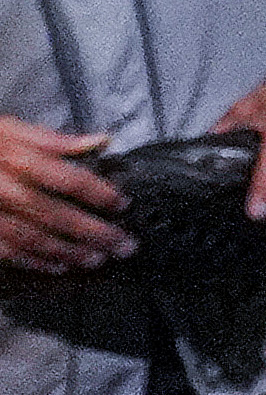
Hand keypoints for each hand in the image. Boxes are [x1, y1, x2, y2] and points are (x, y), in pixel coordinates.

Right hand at [0, 117, 126, 271]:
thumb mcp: (7, 128)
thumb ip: (53, 140)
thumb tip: (101, 141)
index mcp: (16, 158)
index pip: (68, 179)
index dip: (100, 193)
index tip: (123, 204)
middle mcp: (4, 188)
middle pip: (55, 214)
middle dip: (93, 232)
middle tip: (124, 245)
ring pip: (32, 238)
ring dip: (68, 252)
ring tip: (96, 260)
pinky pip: (7, 251)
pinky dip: (34, 261)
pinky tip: (57, 266)